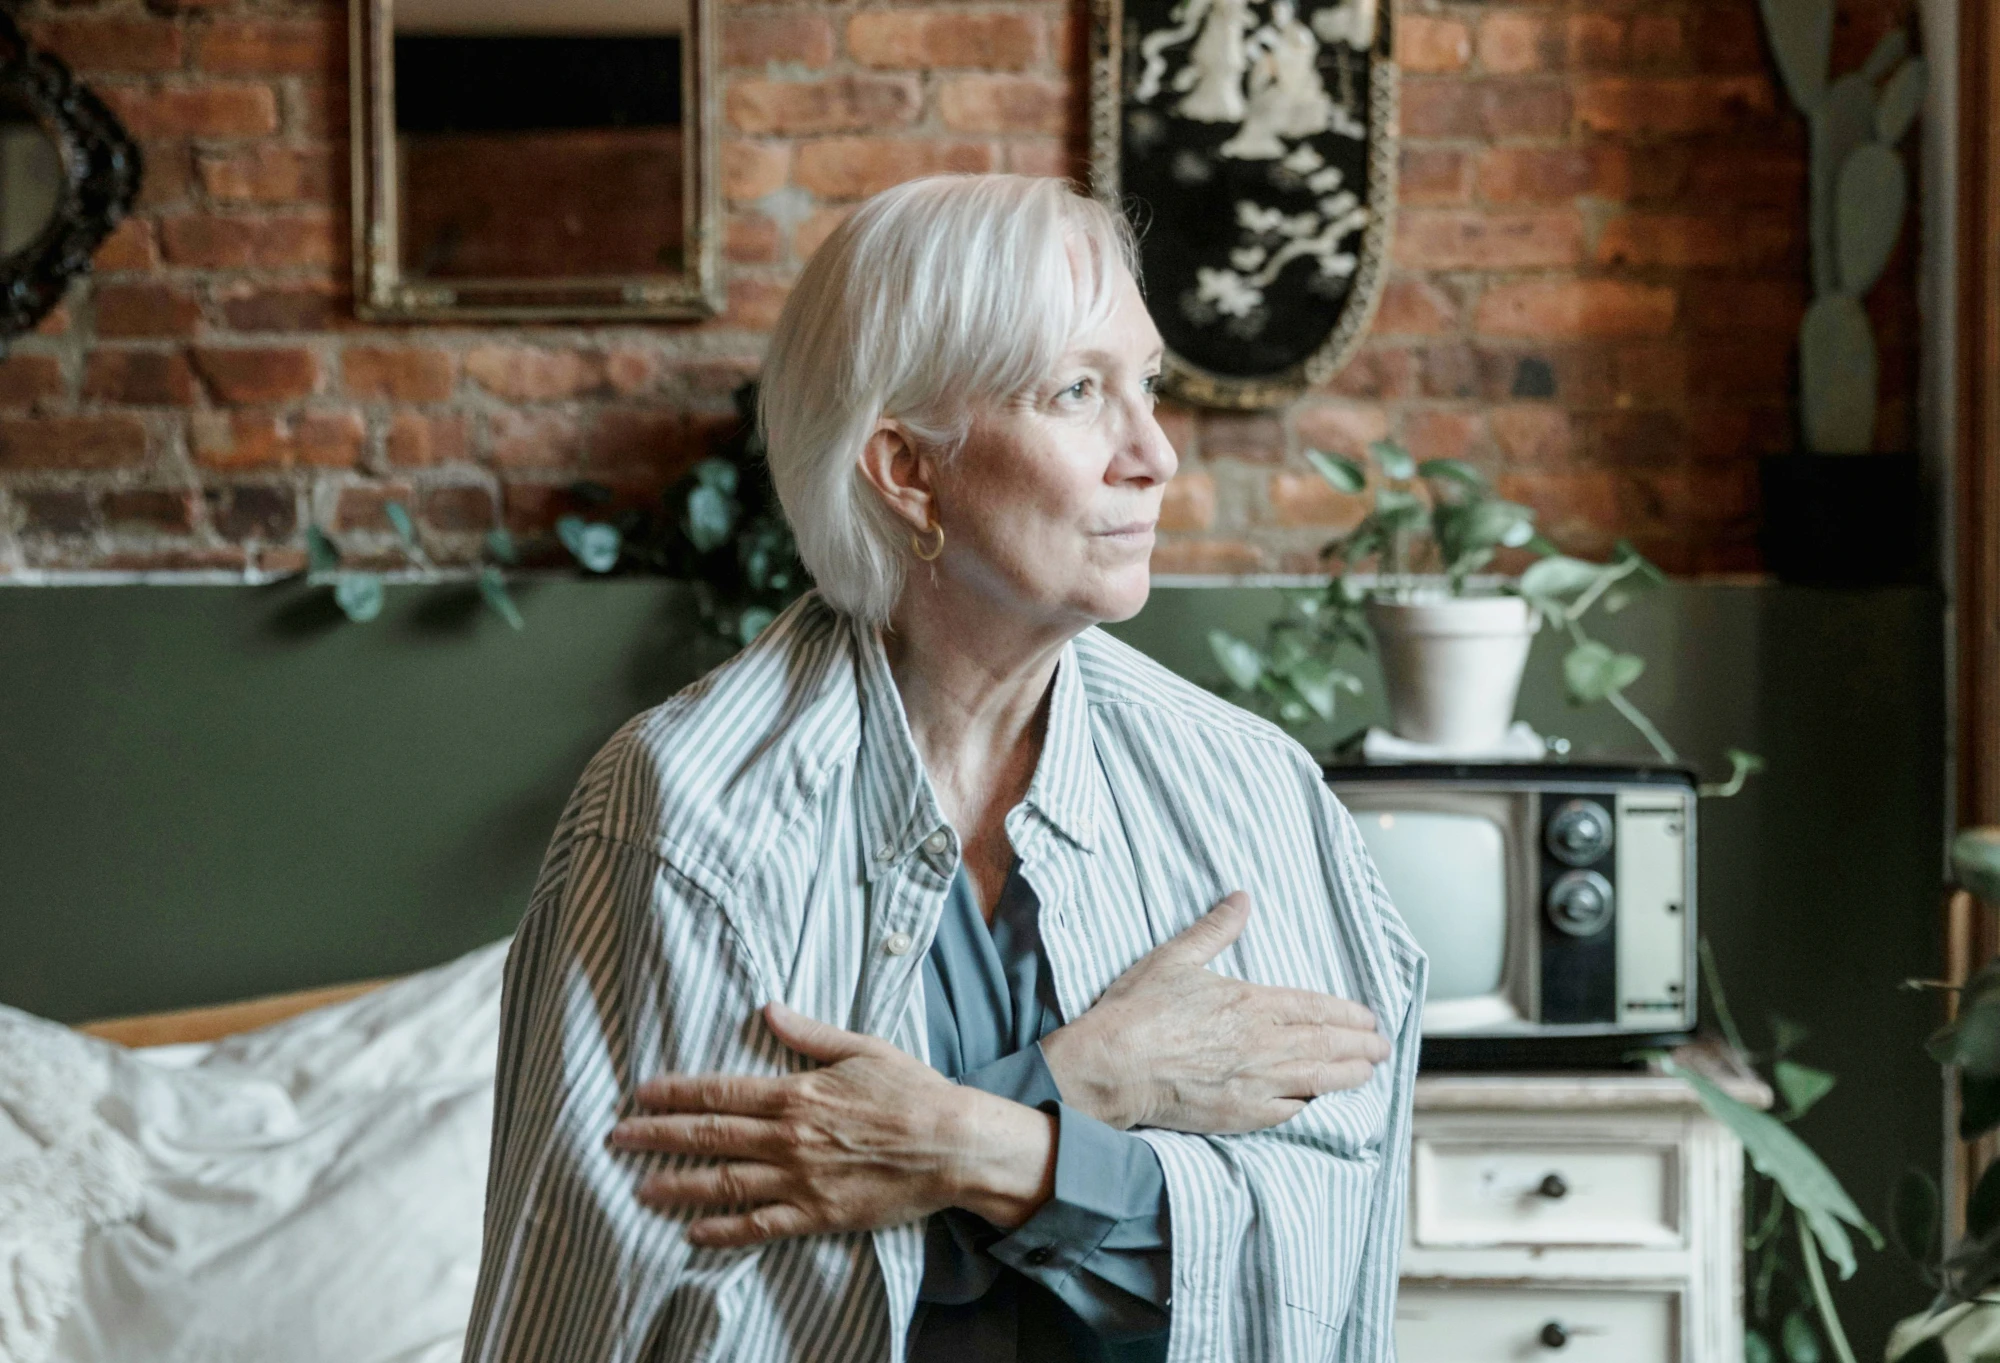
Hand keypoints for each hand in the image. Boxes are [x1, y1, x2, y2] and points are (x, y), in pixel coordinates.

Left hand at [610, 1002, 1055, 1247]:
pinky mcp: (817, 1214)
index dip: (675, 1094)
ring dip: (676, 1185)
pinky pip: (760, 1225)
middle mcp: (789, 1136)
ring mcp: (800, 1178)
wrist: (952, 1144)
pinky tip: (693, 1232)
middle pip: (709, 1137)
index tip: (640, 1094)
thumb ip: (809, 1033)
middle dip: (657, 1137)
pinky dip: (723, 1230)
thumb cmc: (911, 1091)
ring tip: (639, 1187)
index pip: (720, 1092)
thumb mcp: (862, 1047)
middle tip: (616, 1138)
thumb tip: (768, 1009)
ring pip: (723, 1183)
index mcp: (796, 1091)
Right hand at [1038, 891, 1389, 1132]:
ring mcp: (1255, 1082)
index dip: (1346, 1013)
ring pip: (1317, 1079)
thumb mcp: (1175, 958)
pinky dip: (1310, 1103)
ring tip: (1368, 1071)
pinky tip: (1320, 1100)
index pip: (1314, 1008)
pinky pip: (1289, 1110)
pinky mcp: (1240, 1113)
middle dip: (1359, 1045)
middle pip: (1325, 1044)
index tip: (1367, 1017)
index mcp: (1251, 1003)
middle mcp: (1262, 1044)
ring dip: (1348, 1074)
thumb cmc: (1138, 1011)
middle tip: (1382, 1046)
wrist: (1113, 1066)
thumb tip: (1240, 899)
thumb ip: (1215, 930)